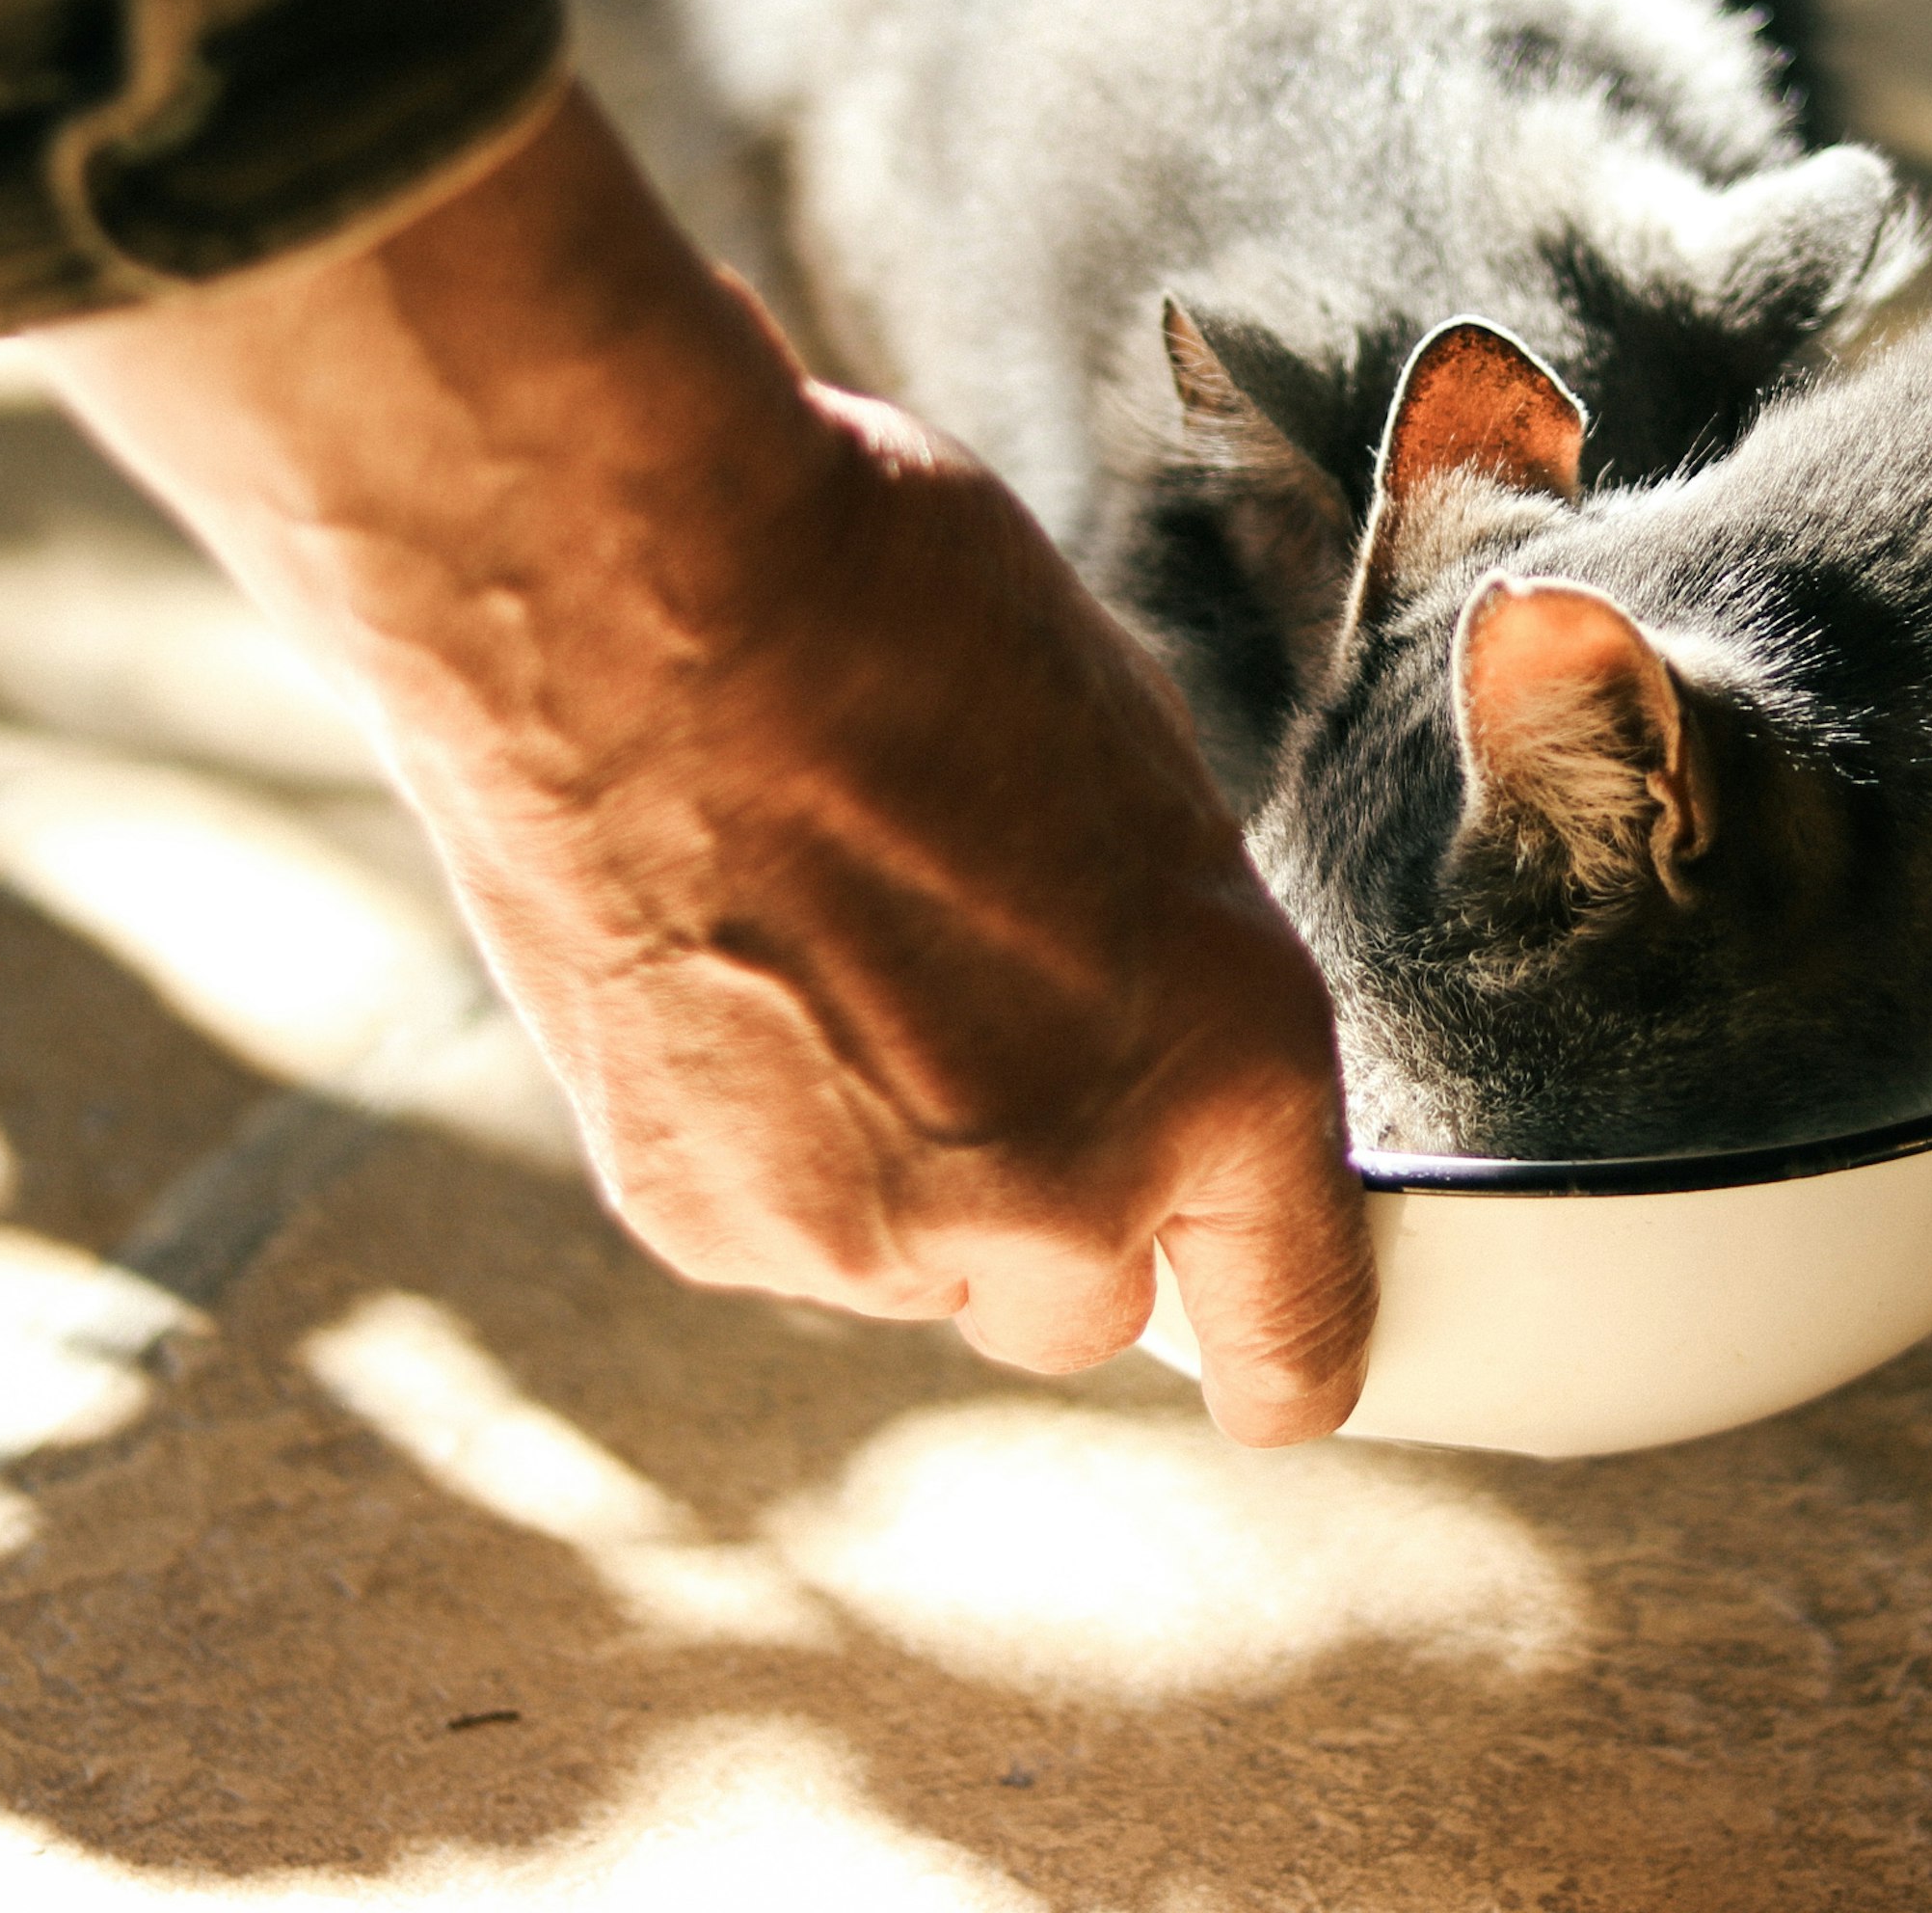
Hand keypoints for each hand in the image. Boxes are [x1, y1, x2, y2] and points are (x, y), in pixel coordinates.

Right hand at [35, 86, 1373, 1440]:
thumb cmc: (898, 615)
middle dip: (1061, 1211)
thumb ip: (1174, 978)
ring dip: (906, 1175)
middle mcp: (1066, 1189)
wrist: (632, 579)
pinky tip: (733, 979)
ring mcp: (868, 1229)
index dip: (1282, 1352)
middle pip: (1089, 1311)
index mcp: (1226, 1065)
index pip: (1298, 1343)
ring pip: (924, 1272)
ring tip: (832, 962)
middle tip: (986, 1032)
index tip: (1263, 1351)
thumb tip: (1162, 1055)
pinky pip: (783, 1231)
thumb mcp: (1143, 786)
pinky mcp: (697, 1222)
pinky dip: (767, 1146)